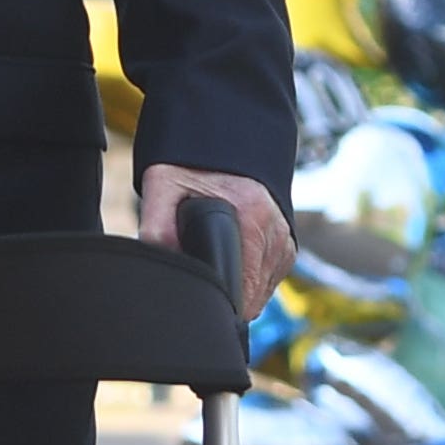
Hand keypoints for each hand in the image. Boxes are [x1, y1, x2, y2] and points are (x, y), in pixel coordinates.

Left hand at [140, 163, 293, 321]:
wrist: (223, 139)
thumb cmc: (189, 164)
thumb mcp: (163, 187)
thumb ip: (157, 228)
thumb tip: (160, 266)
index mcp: (253, 219)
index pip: (244, 292)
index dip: (218, 304)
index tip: (198, 301)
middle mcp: (276, 231)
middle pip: (254, 297)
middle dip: (226, 300)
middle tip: (198, 280)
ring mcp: (285, 239)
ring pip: (262, 292)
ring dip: (239, 291)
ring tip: (213, 266)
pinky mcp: (287, 245)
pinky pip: (269, 280)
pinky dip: (249, 280)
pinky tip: (229, 264)